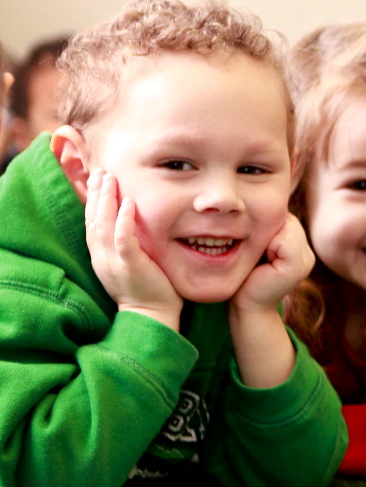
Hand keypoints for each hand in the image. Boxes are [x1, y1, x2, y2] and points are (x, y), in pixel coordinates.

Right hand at [85, 169, 181, 324]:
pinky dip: (124, 220)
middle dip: (97, 193)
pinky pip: (123, 239)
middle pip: (93, 219)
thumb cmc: (147, 288)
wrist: (151, 315)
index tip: (98, 179)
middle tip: (101, 171)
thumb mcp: (129, 263)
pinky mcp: (129, 265)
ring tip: (110, 179)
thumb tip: (129, 224)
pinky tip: (129, 202)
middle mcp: (102, 256)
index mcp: (101, 256)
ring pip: (103, 225)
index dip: (93, 200)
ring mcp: (113, 261)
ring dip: (106, 200)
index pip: (92, 222)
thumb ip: (126, 244)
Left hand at [232, 213, 313, 313]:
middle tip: (259, 256)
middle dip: (267, 230)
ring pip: (286, 227)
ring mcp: (307, 260)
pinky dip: (270, 247)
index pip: (284, 216)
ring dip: (267, 239)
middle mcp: (308, 252)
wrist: (246, 305)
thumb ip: (268, 229)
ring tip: (263, 259)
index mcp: (299, 245)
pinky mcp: (299, 267)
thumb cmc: (246, 275)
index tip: (258, 249)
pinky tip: (266, 263)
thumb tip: (263, 204)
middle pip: (286, 219)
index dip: (266, 225)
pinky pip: (285, 241)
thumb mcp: (259, 246)